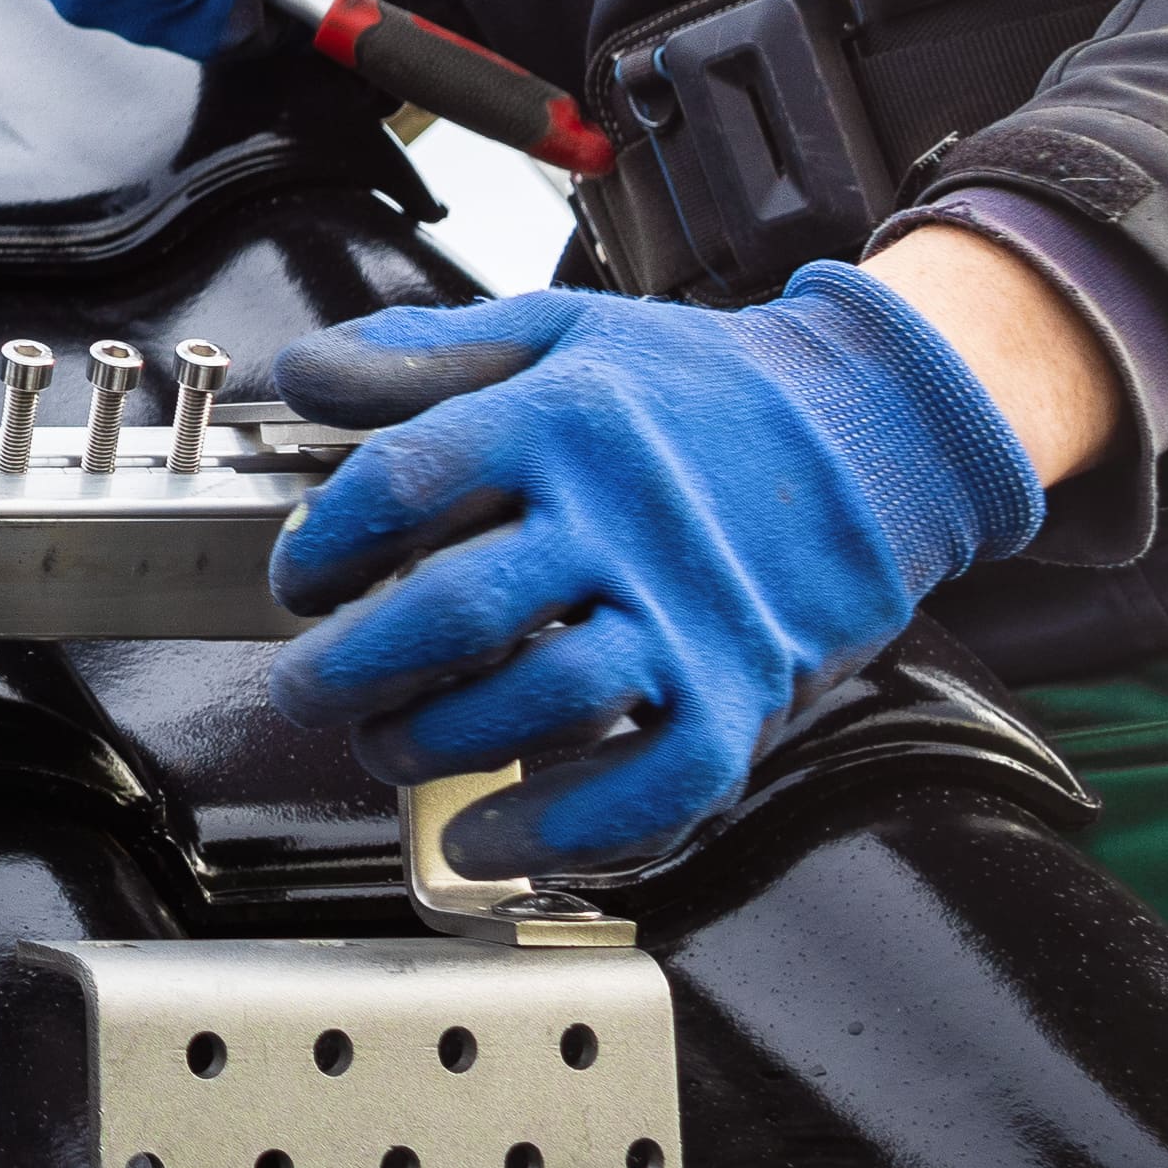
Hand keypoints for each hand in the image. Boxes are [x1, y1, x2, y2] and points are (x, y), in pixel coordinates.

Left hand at [255, 270, 1049, 865]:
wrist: (871, 429)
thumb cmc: (695, 390)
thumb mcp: (555, 332)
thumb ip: (419, 352)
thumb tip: (296, 372)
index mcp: (565, 420)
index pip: (405, 484)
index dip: (325, 543)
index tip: (299, 578)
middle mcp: (624, 519)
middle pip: (455, 612)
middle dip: (349, 668)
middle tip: (306, 689)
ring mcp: (689, 613)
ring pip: (541, 703)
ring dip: (434, 745)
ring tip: (384, 746)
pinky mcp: (742, 691)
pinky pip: (655, 784)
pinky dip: (559, 827)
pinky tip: (483, 834)